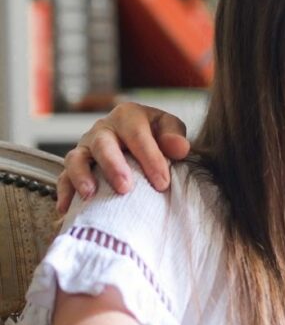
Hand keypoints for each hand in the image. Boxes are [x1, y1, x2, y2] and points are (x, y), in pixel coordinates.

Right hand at [57, 103, 189, 213]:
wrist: (135, 137)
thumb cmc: (154, 134)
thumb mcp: (168, 127)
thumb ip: (174, 135)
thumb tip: (180, 148)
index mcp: (127, 116)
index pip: (138, 136)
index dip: (150, 159)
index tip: (162, 183)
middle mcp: (102, 129)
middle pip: (103, 145)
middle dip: (113, 167)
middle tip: (125, 188)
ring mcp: (85, 147)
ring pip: (76, 159)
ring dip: (81, 177)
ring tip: (90, 195)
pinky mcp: (75, 165)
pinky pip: (64, 177)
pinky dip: (64, 192)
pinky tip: (67, 209)